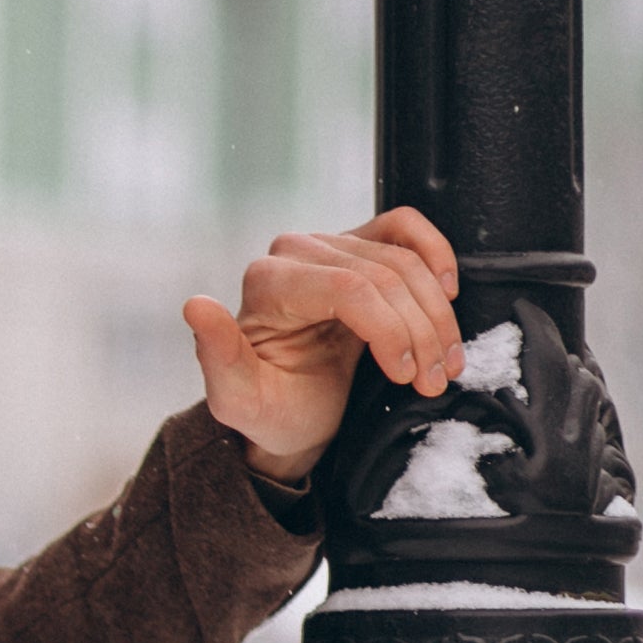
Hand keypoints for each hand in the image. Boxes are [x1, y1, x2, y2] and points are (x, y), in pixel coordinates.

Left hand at [182, 207, 466, 482]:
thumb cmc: (267, 409)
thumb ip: (217, 357)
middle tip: (431, 381)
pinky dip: (436, 259)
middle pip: (386, 276)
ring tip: (441, 366)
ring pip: (407, 261)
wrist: (289, 412)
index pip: (350, 288)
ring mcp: (329, 246)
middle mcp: (293, 254)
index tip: (404, 376)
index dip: (390, 330)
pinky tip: (447, 296)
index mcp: (265, 284)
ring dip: (437, 316)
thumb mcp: (238, 401)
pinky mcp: (359, 248)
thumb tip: (195, 304)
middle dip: (420, 333)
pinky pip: (406, 229)